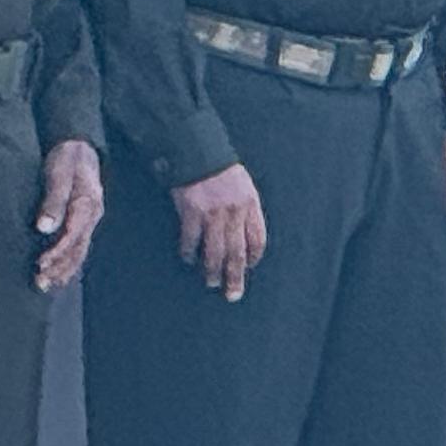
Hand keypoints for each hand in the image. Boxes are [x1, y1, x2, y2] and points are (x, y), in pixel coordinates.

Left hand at [32, 139, 105, 291]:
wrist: (79, 147)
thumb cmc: (66, 158)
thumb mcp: (58, 174)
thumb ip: (53, 201)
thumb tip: (44, 228)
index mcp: (87, 205)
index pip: (72, 236)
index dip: (56, 252)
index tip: (40, 264)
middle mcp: (92, 215)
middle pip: (78, 248)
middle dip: (60, 268)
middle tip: (40, 284)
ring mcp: (90, 219)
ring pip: (80, 250)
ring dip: (64, 269)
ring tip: (47, 285)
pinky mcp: (84, 219)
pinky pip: (80, 245)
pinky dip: (70, 261)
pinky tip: (61, 273)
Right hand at [172, 163, 264, 300]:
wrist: (197, 152)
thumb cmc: (220, 169)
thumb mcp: (242, 186)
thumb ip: (244, 209)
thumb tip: (239, 233)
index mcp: (251, 206)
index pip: (257, 239)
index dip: (254, 257)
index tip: (248, 268)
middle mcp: (234, 213)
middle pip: (237, 252)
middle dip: (235, 276)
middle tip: (233, 294)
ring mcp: (212, 214)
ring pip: (215, 251)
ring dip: (213, 270)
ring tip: (211, 283)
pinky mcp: (191, 213)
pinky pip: (191, 239)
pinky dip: (189, 252)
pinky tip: (188, 259)